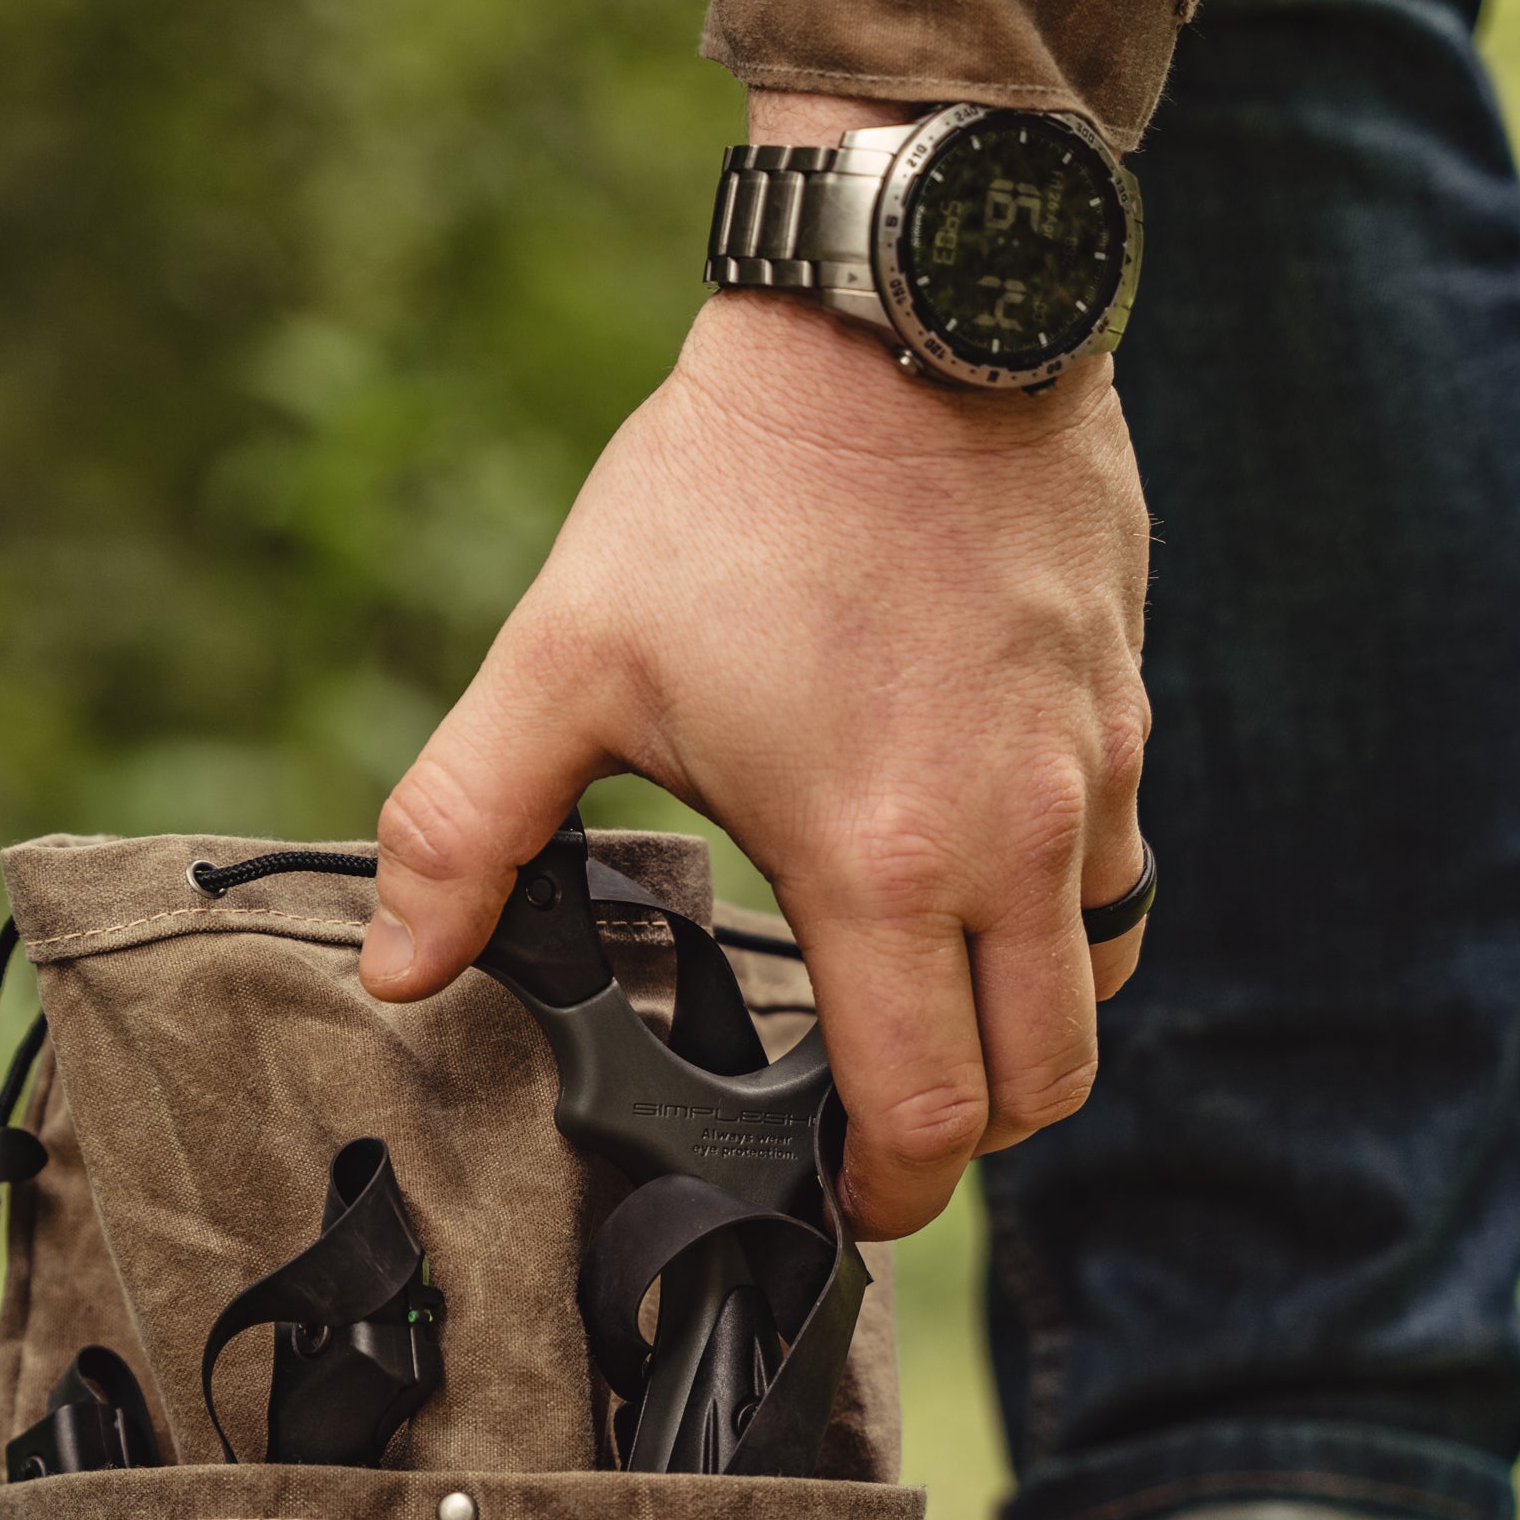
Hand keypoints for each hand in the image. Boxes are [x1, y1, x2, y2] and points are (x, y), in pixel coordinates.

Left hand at [360, 95, 1150, 1240]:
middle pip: (1042, 1086)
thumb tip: (396, 968)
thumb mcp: (563, 659)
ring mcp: (1092, 773)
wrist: (901, 318)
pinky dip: (1060, 916)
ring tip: (929, 1014)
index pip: (924, 1112)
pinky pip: (1121, 867)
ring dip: (1022, 1035)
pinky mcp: (1123, 705)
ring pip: (1096, 985)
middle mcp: (1016, 840)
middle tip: (880, 1140)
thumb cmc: (733, 489)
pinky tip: (974, 873)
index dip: (881, 1194)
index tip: (835, 1201)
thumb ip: (463, 830)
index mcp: (879, 861)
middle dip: (962, 1142)